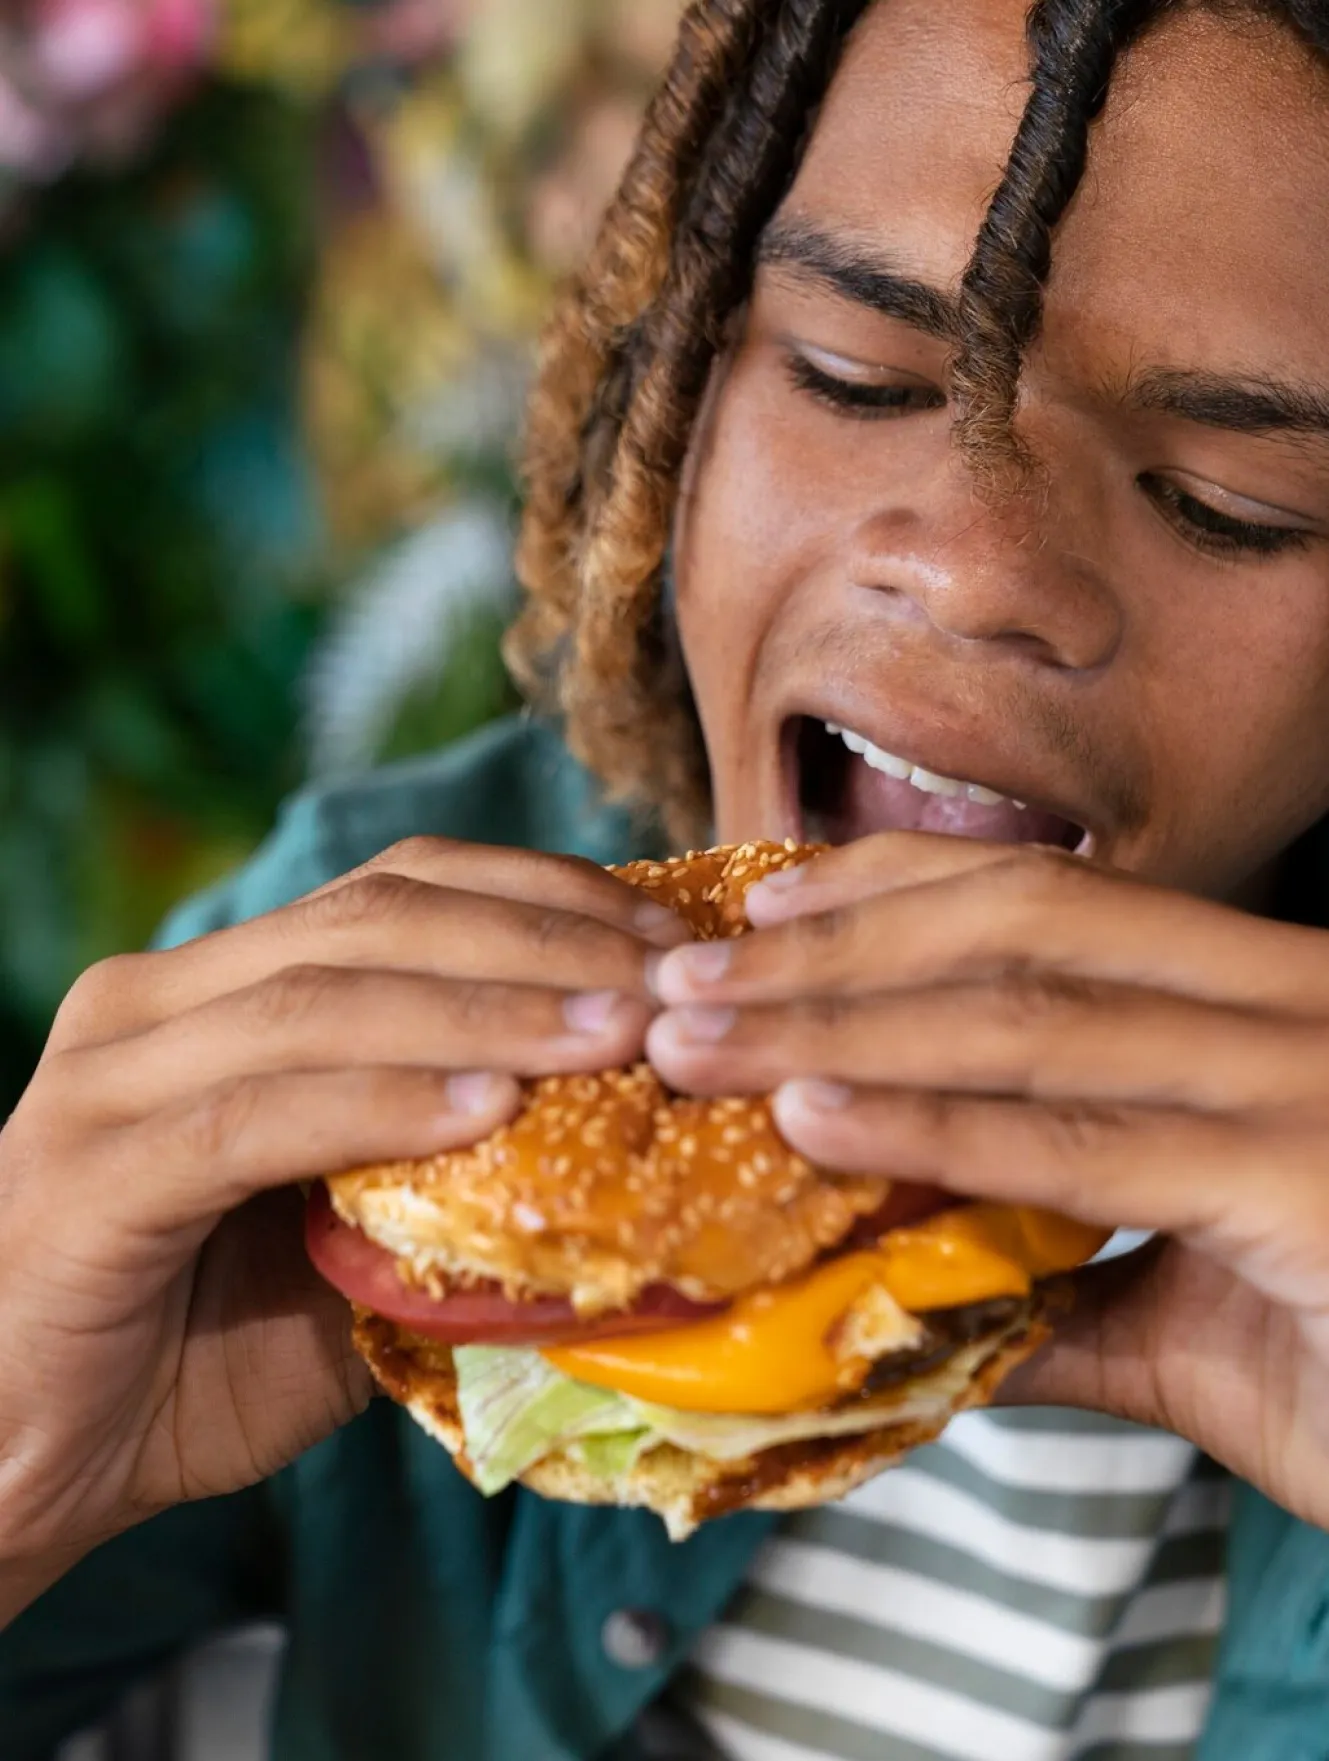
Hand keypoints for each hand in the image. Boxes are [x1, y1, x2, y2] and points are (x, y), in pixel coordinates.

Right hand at [0, 838, 684, 1618]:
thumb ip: (448, 1173)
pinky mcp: (91, 1174)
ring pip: (324, 1000)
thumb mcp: (352, 1238)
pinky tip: (486, 1114)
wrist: (28, 1465)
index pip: (398, 890)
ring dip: (487, 1010)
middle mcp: (159, 1000)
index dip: (541, 894)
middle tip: (669, 980)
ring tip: (613, 1034)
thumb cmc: (201, 1350)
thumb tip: (626, 1135)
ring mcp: (112, 1078)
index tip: (668, 936)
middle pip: (374, 919)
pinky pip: (256, 1117)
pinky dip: (380, 1104)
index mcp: (220, 987)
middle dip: (540, 938)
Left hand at [647, 835, 1328, 1529]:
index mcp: (1260, 1004)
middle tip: (683, 978)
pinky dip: (935, 1126)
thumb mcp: (1202, 1316)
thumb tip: (904, 1297)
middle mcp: (1289, 1007)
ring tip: (701, 1042)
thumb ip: (1058, 1288)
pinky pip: (1084, 1145)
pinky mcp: (1304, 1183)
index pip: (1051, 905)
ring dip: (841, 1023)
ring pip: (1032, 1016)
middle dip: (834, 953)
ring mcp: (1301, 1082)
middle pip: (1017, 935)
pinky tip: (816, 1119)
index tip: (765, 911)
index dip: (894, 891)